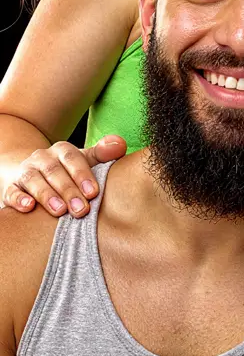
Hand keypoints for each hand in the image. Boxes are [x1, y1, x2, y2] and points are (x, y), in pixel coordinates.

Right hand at [2, 135, 126, 215]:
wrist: (31, 174)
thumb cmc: (67, 172)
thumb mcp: (85, 162)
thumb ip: (103, 155)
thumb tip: (120, 144)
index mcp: (62, 151)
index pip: (73, 158)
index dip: (83, 175)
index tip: (93, 193)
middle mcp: (42, 158)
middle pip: (54, 171)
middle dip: (68, 190)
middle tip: (81, 210)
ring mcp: (25, 172)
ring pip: (33, 180)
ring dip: (46, 195)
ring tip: (59, 210)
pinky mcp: (10, 187)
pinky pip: (12, 192)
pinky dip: (19, 199)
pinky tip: (28, 207)